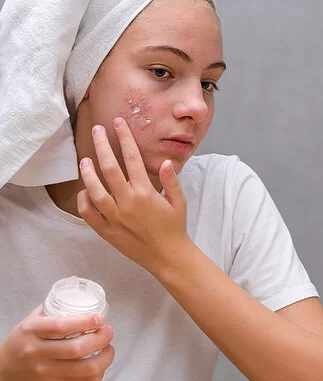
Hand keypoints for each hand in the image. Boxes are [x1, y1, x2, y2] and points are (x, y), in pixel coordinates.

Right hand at [0, 306, 113, 380]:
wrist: (4, 374)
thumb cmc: (22, 342)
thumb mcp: (32, 319)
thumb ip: (55, 301)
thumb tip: (76, 279)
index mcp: (32, 331)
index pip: (61, 326)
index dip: (85, 322)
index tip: (100, 318)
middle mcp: (38, 353)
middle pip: (76, 349)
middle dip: (100, 339)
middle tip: (109, 331)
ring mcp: (46, 372)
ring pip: (83, 369)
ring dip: (104, 358)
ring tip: (109, 348)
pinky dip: (98, 373)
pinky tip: (101, 363)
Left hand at [77, 117, 191, 275]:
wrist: (168, 257)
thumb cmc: (174, 227)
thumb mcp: (179, 201)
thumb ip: (171, 180)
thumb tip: (166, 161)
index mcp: (145, 193)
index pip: (132, 158)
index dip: (125, 138)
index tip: (119, 124)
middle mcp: (128, 203)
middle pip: (109, 168)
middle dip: (102, 146)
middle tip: (97, 130)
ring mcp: (115, 218)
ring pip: (95, 191)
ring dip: (88, 173)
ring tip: (84, 160)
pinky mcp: (107, 231)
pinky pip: (89, 215)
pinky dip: (84, 201)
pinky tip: (85, 191)